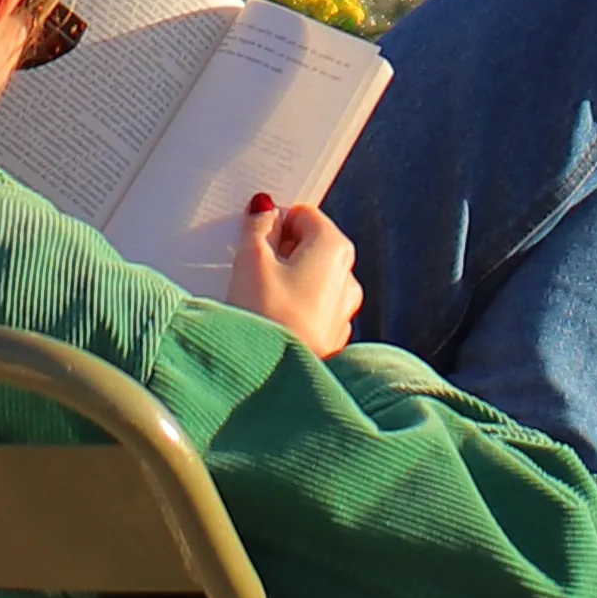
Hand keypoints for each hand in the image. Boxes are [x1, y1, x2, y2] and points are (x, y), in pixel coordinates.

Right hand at [227, 192, 363, 358]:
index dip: (275, 223)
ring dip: (283, 283)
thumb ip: (258, 227)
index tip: (253, 238)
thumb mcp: (251, 261)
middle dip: (279, 253)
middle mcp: (347, 278)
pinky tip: (267, 320)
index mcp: (335, 249)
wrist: (272, 387)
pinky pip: (308, 311)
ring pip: (308, 281)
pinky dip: (290, 309)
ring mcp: (341, 312)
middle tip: (249, 268)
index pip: (304, 215)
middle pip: (309, 247)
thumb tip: (264, 210)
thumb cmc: (266, 321)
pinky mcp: (328, 339)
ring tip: (254, 298)